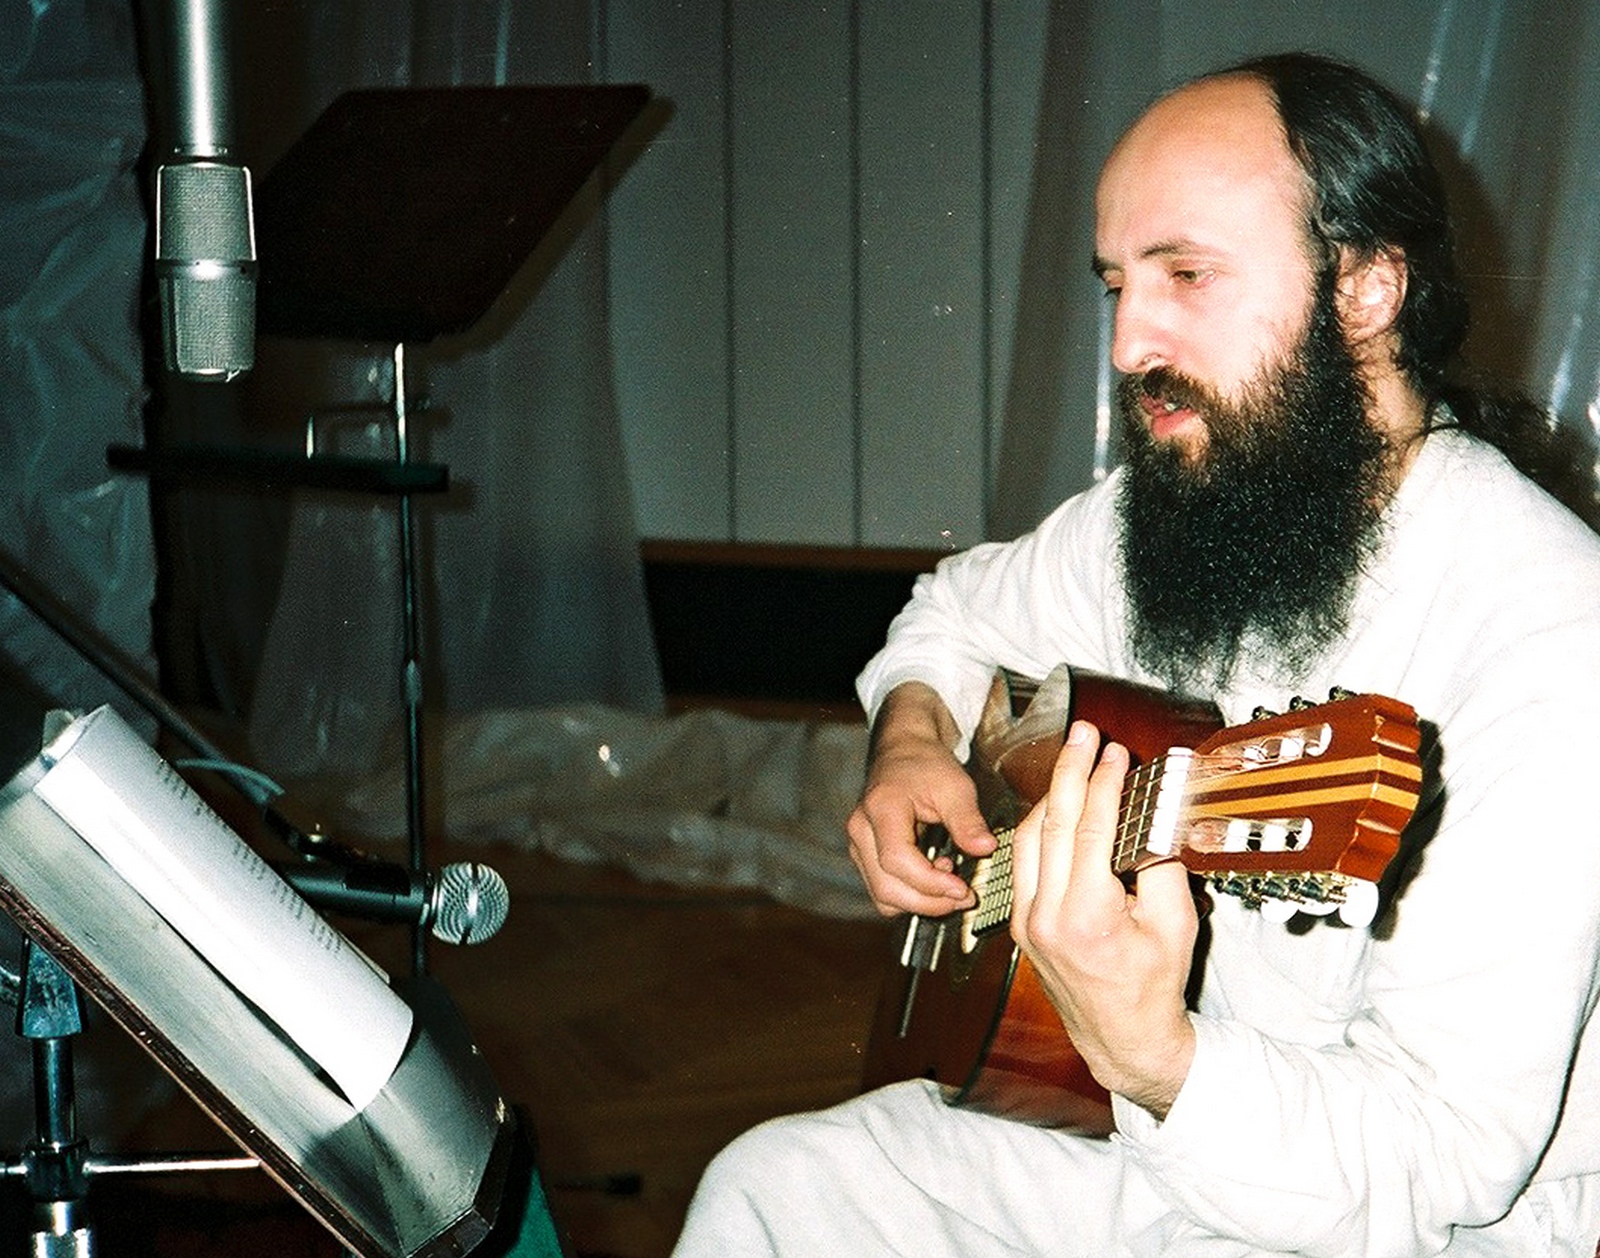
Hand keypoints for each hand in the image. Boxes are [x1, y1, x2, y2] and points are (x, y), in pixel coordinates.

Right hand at [846, 682, 994, 916]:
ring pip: (882, 896)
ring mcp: (858, 845)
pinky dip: (909, 896)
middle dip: (928, 902)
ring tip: (950, 883)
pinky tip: (933, 878)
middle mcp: (861, 830)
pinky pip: (883, 890)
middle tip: (964, 896)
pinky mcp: (865, 856)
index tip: (963, 889)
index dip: (930, 883)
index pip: (897, 860)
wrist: (904, 751)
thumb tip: (985, 848)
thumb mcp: (955, 786)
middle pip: (886, 887)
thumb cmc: (927, 765)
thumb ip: (967, 820)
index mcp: (881, 808)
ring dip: (919, 902)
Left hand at [1009, 720, 1197, 1118]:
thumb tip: (1154, 813)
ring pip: (1027, 837)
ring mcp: (1027, 921)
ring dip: (1050, 794)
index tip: (1114, 752)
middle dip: (1068, 770)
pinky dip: (1039, 826)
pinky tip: (1059, 805)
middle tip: (1084, 734)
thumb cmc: (1153, 989)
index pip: (1088, 829)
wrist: (1123, 1042)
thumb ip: (1162, 865)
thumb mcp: (1175, 926)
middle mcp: (1045, 916)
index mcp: (1085, 917)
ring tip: (1074, 759)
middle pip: (1050, 822)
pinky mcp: (1022, 924)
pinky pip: (1022, 861)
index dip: (1101, 783)